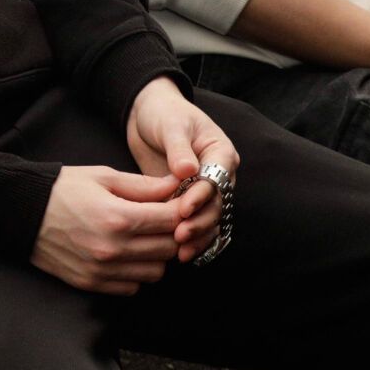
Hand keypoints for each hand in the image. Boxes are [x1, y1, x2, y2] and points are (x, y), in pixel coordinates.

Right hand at [31, 165, 191, 293]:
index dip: (180, 210)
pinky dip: (136, 272)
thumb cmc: (62, 189)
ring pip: (155, 272)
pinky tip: (126, 254)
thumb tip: (177, 186)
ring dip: (156, 255)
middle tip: (162, 220)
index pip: (172, 221)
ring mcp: (102, 270)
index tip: (177, 204)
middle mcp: (113, 249)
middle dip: (172, 233)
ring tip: (143, 237)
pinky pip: (132, 287)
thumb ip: (144, 185)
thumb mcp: (103, 177)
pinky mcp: (92, 283)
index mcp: (118, 218)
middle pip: (169, 249)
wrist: (22, 212)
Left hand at [125, 76, 237, 262]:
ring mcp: (206, 191)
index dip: (203, 196)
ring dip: (198, 236)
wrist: (148, 117)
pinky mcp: (191, 201)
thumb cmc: (164, 114)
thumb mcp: (171, 125)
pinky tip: (179, 254)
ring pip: (210, 219)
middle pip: (217, 205)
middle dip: (200, 222)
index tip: (183, 208)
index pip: (218, 179)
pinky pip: (197, 223)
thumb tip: (188, 170)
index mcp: (220, 153)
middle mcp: (219, 175)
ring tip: (180, 251)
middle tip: (180, 235)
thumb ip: (179, 147)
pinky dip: (192, 239)